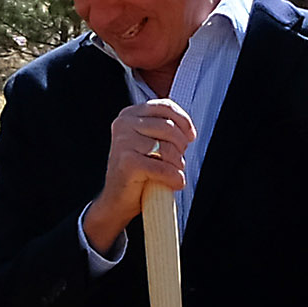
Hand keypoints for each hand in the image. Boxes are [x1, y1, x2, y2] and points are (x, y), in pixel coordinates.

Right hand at [82, 98, 193, 248]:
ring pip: (167, 148)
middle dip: (180, 146)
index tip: (190, 136)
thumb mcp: (148, 143)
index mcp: (129, 115)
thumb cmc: (136, 172)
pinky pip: (163, 167)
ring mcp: (123, 142)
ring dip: (177, 164)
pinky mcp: (128, 162)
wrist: (116, 200)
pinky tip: (175, 183)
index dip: (183, 121)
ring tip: (173, 172)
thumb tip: (187, 130)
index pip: (164, 106)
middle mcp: (124, 125)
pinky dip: (174, 178)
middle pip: (168, 127)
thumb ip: (162, 129)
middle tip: (178, 160)